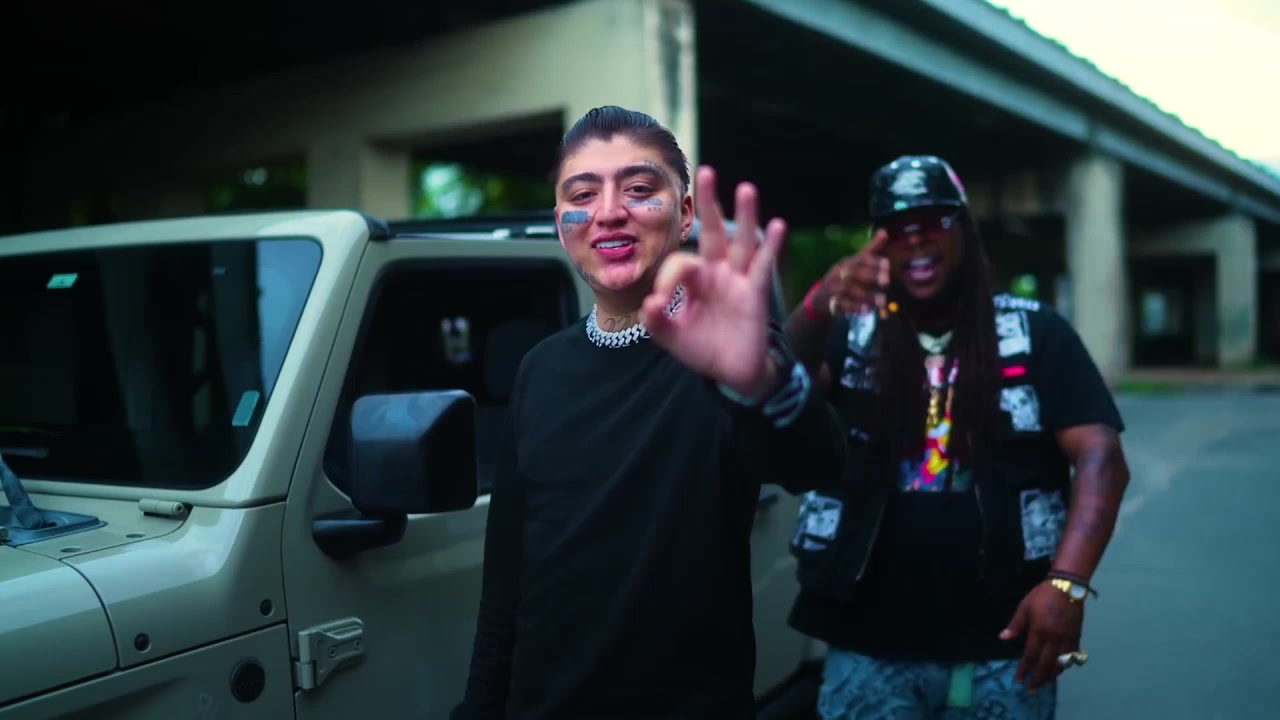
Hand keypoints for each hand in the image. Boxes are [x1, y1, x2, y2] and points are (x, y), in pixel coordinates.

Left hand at [642, 165, 785, 399]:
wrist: (731, 373)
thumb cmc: (703, 349)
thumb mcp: (672, 337)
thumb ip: (657, 322)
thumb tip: (649, 303)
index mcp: (694, 279)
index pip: (680, 262)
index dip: (667, 279)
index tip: (658, 304)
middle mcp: (717, 272)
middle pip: (713, 231)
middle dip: (708, 203)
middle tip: (706, 171)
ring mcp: (738, 280)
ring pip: (741, 242)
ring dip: (744, 216)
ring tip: (746, 189)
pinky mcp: (755, 293)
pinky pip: (762, 266)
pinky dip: (771, 246)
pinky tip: (777, 225)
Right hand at [816, 229, 889, 316]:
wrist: (820, 298)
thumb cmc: (844, 278)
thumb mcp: (855, 263)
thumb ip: (871, 250)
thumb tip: (884, 231)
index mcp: (847, 262)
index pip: (859, 259)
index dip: (873, 261)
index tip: (887, 265)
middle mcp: (839, 273)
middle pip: (854, 273)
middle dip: (870, 276)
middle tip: (886, 281)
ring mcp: (833, 288)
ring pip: (849, 290)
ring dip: (866, 295)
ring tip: (882, 301)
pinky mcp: (831, 302)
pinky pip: (842, 305)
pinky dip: (855, 308)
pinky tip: (867, 311)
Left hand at [1000, 581, 1084, 691]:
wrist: (1066, 586)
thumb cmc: (1041, 595)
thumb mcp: (1024, 607)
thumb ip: (1015, 625)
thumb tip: (1003, 638)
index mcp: (1039, 631)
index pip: (1030, 656)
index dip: (1024, 669)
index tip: (1018, 680)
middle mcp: (1054, 639)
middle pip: (1046, 664)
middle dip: (1038, 679)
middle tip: (1031, 690)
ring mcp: (1067, 639)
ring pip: (1060, 663)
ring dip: (1051, 675)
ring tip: (1044, 684)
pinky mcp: (1076, 636)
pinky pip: (1072, 656)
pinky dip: (1066, 665)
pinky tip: (1060, 670)